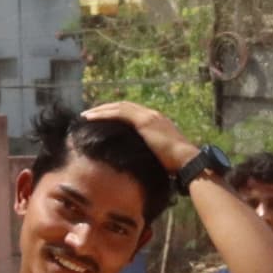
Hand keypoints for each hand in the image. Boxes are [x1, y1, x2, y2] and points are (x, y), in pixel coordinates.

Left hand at [82, 99, 203, 178]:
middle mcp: (153, 115)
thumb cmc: (176, 165)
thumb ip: (150, 154)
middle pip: (123, 106)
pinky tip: (91, 117)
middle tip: (90, 114)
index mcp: (157, 122)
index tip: (104, 119)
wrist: (186, 160)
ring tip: (86, 115)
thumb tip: (140, 163)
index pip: (132, 113)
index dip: (116, 114)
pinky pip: (119, 113)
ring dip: (101, 110)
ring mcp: (149, 116)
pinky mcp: (144, 121)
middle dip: (106, 109)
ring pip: (119, 107)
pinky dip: (104, 114)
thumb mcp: (160, 156)